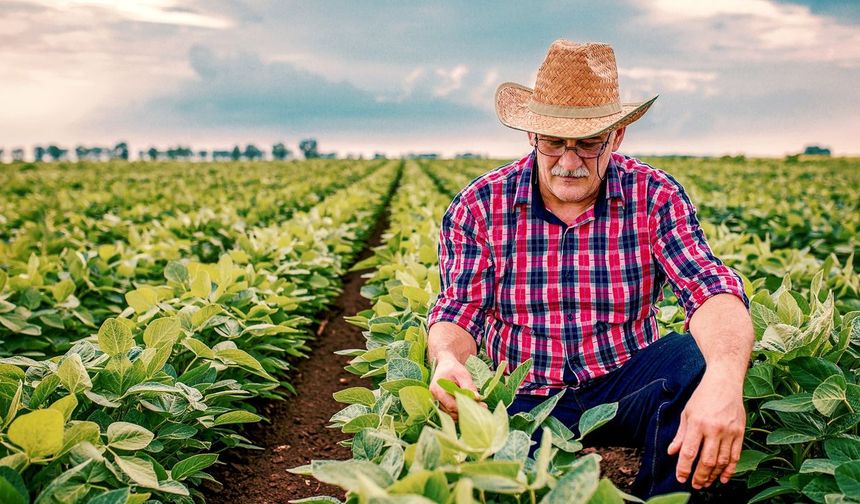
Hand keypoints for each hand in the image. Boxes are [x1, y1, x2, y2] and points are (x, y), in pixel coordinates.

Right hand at [428, 354, 480, 420]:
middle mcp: (434, 398)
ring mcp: (436, 403)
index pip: (451, 405)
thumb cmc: (454, 369)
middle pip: (451, 412)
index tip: (482, 405)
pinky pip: (450, 414)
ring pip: (451, 415)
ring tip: (478, 406)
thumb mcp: (463, 374)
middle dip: (467, 411)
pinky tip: (470, 406)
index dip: (467, 407)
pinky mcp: (440, 406)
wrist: (445, 366)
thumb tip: (477, 398)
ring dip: (464, 413)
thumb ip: (469, 386)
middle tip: (484, 406)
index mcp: (437, 389)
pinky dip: (460, 412)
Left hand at [667, 370, 745, 489]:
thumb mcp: (686, 413)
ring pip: (722, 461)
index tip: (680, 478)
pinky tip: (723, 477)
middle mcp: (714, 429)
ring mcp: (729, 431)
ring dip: (713, 475)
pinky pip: (736, 456)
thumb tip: (672, 452)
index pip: (689, 452)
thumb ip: (680, 435)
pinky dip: (730, 469)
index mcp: (697, 423)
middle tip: (695, 485)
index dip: (684, 468)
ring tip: (706, 483)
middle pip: (706, 460)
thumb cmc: (702, 396)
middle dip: (699, 476)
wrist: (724, 382)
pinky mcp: (740, 432)